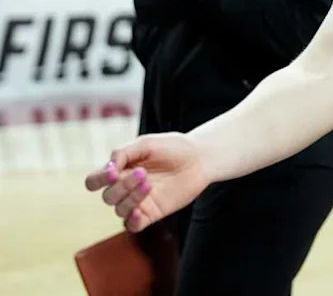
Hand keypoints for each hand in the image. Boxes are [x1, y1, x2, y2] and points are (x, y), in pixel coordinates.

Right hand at [84, 133, 209, 232]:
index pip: (94, 181)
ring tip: (149, 183)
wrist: (200, 158)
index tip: (114, 171)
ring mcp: (139, 202)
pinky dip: (132, 221)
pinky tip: (139, 212)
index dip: (98, 179)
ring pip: (119, 209)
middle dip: (122, 186)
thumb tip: (109, 167)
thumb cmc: (173, 147)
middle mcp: (126, 188)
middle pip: (107, 196)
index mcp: (120, 170)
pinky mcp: (152, 213)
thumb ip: (123, 152)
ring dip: (131, 198)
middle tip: (143, 173)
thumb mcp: (146, 143)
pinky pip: (132, 226)